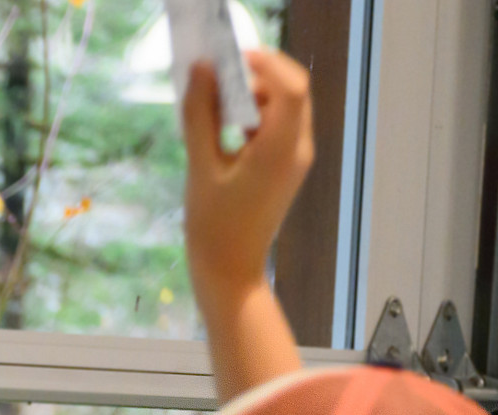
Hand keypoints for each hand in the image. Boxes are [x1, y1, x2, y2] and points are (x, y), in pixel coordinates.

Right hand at [182, 48, 316, 307]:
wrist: (230, 273)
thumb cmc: (212, 227)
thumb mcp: (200, 168)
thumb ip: (200, 115)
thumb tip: (200, 70)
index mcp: (281, 149)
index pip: (290, 86)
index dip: (265, 63)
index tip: (230, 58)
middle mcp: (297, 148)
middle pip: (290, 91)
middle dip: (257, 76)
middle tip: (217, 78)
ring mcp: (295, 158)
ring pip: (283, 107)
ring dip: (252, 97)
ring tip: (214, 107)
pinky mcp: (286, 166)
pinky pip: (277, 127)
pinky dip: (253, 117)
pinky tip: (222, 129)